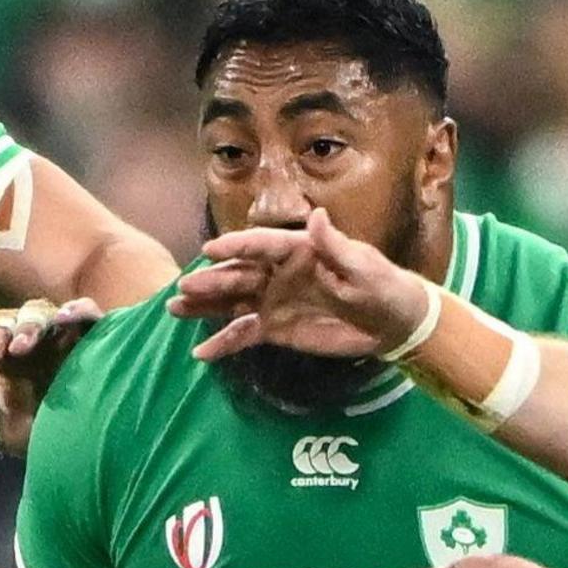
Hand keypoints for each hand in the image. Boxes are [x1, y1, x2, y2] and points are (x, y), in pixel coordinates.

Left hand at [0, 298, 101, 454]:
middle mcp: (34, 342)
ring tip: (21, 347)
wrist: (86, 451)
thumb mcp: (0, 430)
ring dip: (29, 325)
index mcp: (8, 358)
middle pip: (9, 321)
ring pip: (41, 313)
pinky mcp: (95, 337)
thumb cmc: (41, 436)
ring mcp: (63, 337)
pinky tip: (66, 318)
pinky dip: (77, 310)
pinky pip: (87, 313)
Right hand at [175, 215, 432, 365]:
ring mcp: (274, 301)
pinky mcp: (277, 329)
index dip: (236, 247)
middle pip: (238, 274)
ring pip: (232, 302)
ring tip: (174, 311)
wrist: (393, 324)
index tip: (210, 251)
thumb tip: (318, 216)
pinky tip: (201, 352)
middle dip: (210, 281)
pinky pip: (244, 334)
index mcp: (298, 250)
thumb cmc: (382, 286)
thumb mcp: (363, 266)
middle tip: (183, 289)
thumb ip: (335, 246)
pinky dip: (223, 343)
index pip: (261, 245)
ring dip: (205, 307)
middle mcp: (279, 273)